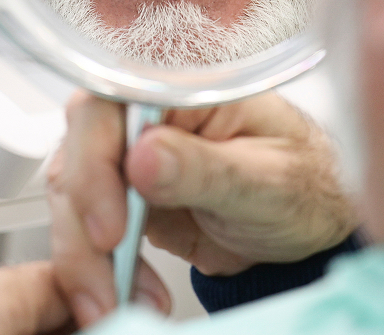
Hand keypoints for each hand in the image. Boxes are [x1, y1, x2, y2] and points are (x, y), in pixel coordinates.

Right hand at [48, 91, 357, 328]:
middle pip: (80, 146)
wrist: (310, 217)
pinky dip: (94, 262)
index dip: (97, 162)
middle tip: (107, 275)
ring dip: (81, 250)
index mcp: (192, 88)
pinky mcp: (129, 191)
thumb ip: (207, 168)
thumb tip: (143, 155)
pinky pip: (88, 221)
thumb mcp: (267, 180)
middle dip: (82, 219)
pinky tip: (121, 287)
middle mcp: (155, 111)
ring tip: (112, 296)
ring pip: (73, 187)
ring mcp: (137, 150)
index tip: (111, 225)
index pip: (115, 102)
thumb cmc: (304, 182)